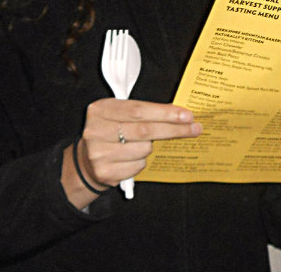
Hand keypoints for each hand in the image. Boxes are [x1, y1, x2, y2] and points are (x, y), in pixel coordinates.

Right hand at [63, 98, 200, 204]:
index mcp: (101, 109)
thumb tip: (179, 114)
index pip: (139, 110)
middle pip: (145, 130)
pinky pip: (138, 166)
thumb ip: (144, 111)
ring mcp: (98, 153)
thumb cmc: (110, 132)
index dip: (165, 113)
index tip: (187, 115)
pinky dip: (141, 161)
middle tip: (194, 128)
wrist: (86, 160)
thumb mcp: (120, 114)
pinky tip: (131, 158)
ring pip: (144, 150)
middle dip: (173, 130)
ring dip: (150, 147)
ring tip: (141, 145)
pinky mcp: (104, 172)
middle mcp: (96, 130)